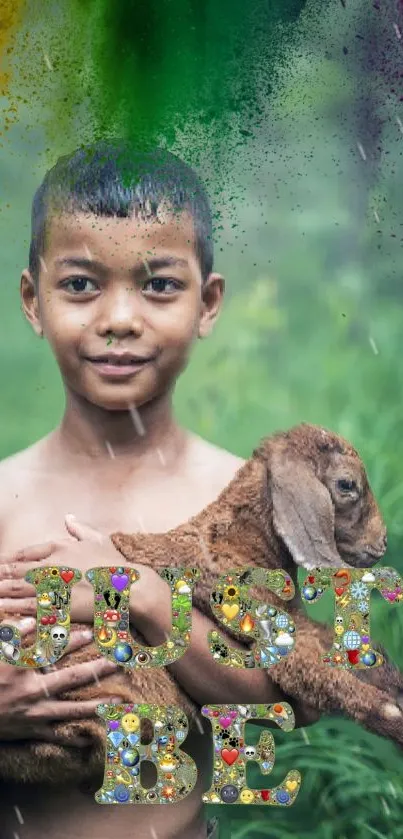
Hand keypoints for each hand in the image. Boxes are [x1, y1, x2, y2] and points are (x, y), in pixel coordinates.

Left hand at [0, 515, 155, 623]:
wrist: (129, 586)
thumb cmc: (116, 564)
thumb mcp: (98, 540)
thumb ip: (79, 529)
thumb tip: (68, 517)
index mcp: (60, 548)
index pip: (26, 553)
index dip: (9, 559)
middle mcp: (52, 564)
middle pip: (16, 569)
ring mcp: (52, 585)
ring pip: (17, 587)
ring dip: (1, 590)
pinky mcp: (56, 605)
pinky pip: (28, 607)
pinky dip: (12, 606)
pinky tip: (2, 607)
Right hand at [0, 620, 122, 744]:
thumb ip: (13, 634)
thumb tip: (34, 618)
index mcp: (21, 669)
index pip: (54, 650)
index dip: (74, 640)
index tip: (93, 633)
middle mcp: (32, 692)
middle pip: (73, 678)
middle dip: (99, 669)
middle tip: (121, 662)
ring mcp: (34, 714)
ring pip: (72, 710)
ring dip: (98, 705)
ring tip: (119, 701)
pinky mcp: (32, 732)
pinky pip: (58, 736)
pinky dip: (75, 738)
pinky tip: (93, 737)